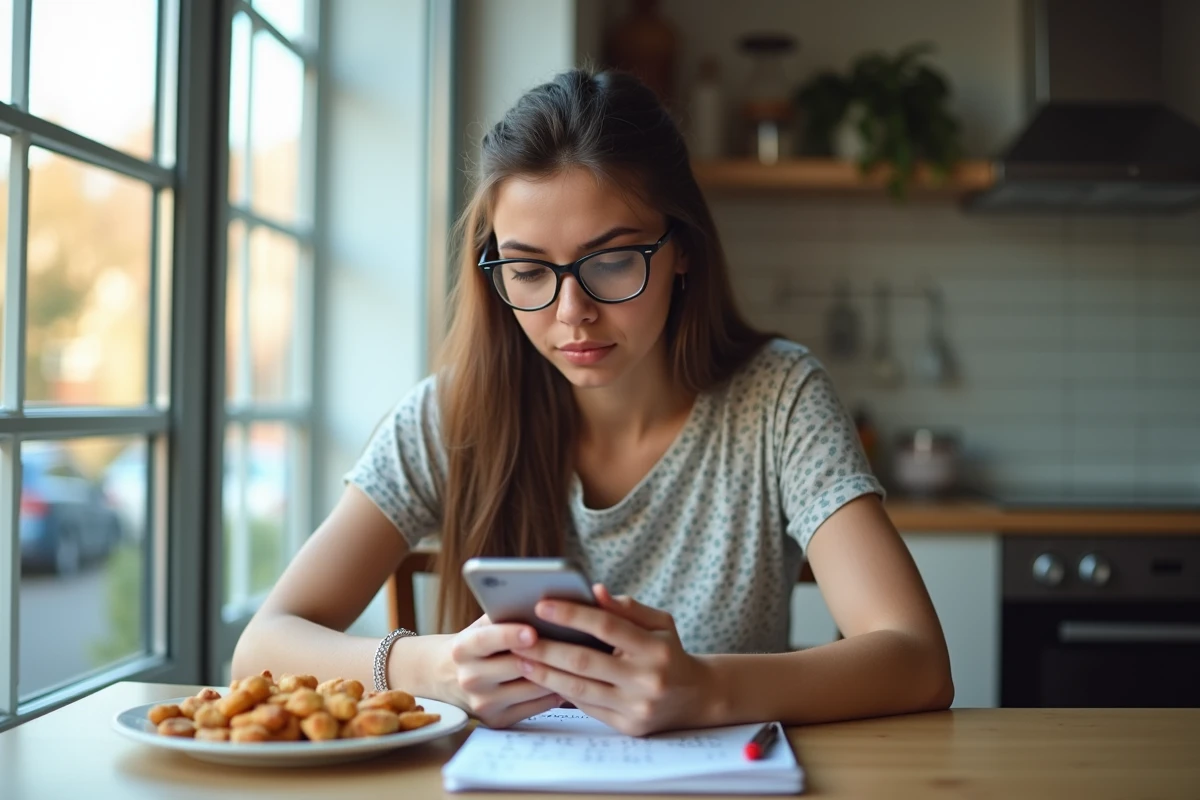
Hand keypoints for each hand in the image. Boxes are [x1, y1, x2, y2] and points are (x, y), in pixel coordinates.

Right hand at [447, 614, 562, 727]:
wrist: (447, 677)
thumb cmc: (475, 645)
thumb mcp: (480, 626)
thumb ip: (503, 616)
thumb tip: (540, 606)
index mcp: (463, 649)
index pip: (486, 640)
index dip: (509, 635)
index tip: (533, 631)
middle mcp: (470, 678)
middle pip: (515, 666)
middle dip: (544, 655)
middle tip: (571, 644)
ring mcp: (483, 703)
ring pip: (531, 689)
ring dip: (556, 674)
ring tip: (577, 660)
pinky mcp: (497, 720)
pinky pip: (536, 707)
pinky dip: (554, 693)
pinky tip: (567, 680)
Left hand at [512, 585, 717, 735]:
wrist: (697, 698)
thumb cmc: (670, 652)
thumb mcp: (660, 623)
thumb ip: (628, 608)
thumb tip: (595, 591)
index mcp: (656, 648)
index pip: (608, 626)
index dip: (573, 614)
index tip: (542, 605)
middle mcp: (647, 680)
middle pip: (586, 662)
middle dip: (547, 648)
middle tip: (518, 637)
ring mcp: (636, 708)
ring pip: (580, 689)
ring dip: (545, 674)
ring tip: (520, 659)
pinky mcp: (627, 727)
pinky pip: (586, 707)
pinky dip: (561, 692)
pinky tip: (542, 678)